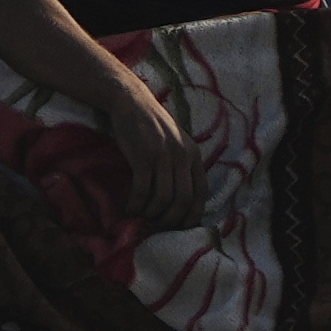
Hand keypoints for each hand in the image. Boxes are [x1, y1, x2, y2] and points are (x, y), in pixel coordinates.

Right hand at [102, 86, 206, 225]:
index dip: (191, 217)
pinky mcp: (143, 156)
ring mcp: (163, 156)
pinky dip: (136, 204)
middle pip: (183, 201)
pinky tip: (129, 208)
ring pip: (163, 199)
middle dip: (170, 220)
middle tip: (156, 226)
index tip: (178, 228)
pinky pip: (142, 190)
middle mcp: (183, 156)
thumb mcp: (177, 144)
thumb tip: (181, 202)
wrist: (131, 102)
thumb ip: (183, 167)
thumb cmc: (152, 127)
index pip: (201, 195)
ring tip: (141, 217)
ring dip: (151, 214)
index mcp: (195, 155)